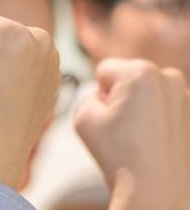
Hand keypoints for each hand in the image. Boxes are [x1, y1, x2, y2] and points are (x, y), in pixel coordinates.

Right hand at [75, 59, 189, 209]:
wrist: (155, 192)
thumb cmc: (119, 154)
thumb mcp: (82, 117)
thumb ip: (88, 95)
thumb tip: (105, 96)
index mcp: (140, 72)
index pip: (105, 70)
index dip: (99, 92)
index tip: (108, 116)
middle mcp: (168, 77)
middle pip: (129, 77)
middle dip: (122, 96)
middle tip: (122, 126)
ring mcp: (186, 96)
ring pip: (148, 91)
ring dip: (140, 106)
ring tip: (138, 135)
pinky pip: (165, 106)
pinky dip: (157, 118)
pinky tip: (153, 140)